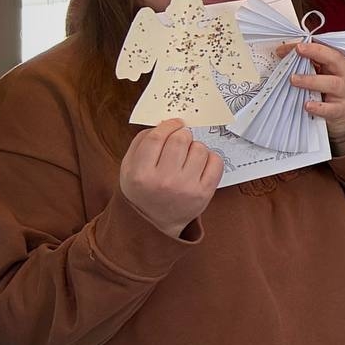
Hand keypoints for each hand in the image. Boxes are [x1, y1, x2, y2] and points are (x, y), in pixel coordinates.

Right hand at [119, 120, 222, 236]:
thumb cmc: (144, 189)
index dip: (167, 125)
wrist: (156, 222)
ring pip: (200, 148)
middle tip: (181, 140)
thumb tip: (165, 123)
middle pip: (180, 139)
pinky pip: (216, 161)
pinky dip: (210, 157)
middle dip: (182, 134)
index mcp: (140, 174)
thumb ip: (141, 142)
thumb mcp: (129, 168)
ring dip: (195, 147)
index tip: (174, 123)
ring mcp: (186, 188)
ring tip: (188, 156)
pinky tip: (200, 163)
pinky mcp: (204, 193)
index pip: (156, 138)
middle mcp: (163, 181)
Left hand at [284, 38, 344, 143]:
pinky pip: (330, 109)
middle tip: (298, 51)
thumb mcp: (325, 73)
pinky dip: (319, 107)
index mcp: (340, 63)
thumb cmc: (332, 88)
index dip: (311, 46)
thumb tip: (283, 53)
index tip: (295, 46)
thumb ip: (309, 63)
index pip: (327, 49)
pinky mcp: (340, 110)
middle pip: (335, 60)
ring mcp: (344, 93)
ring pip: (332, 84)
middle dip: (317, 53)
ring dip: (312, 80)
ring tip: (294, 79)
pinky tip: (307, 105)